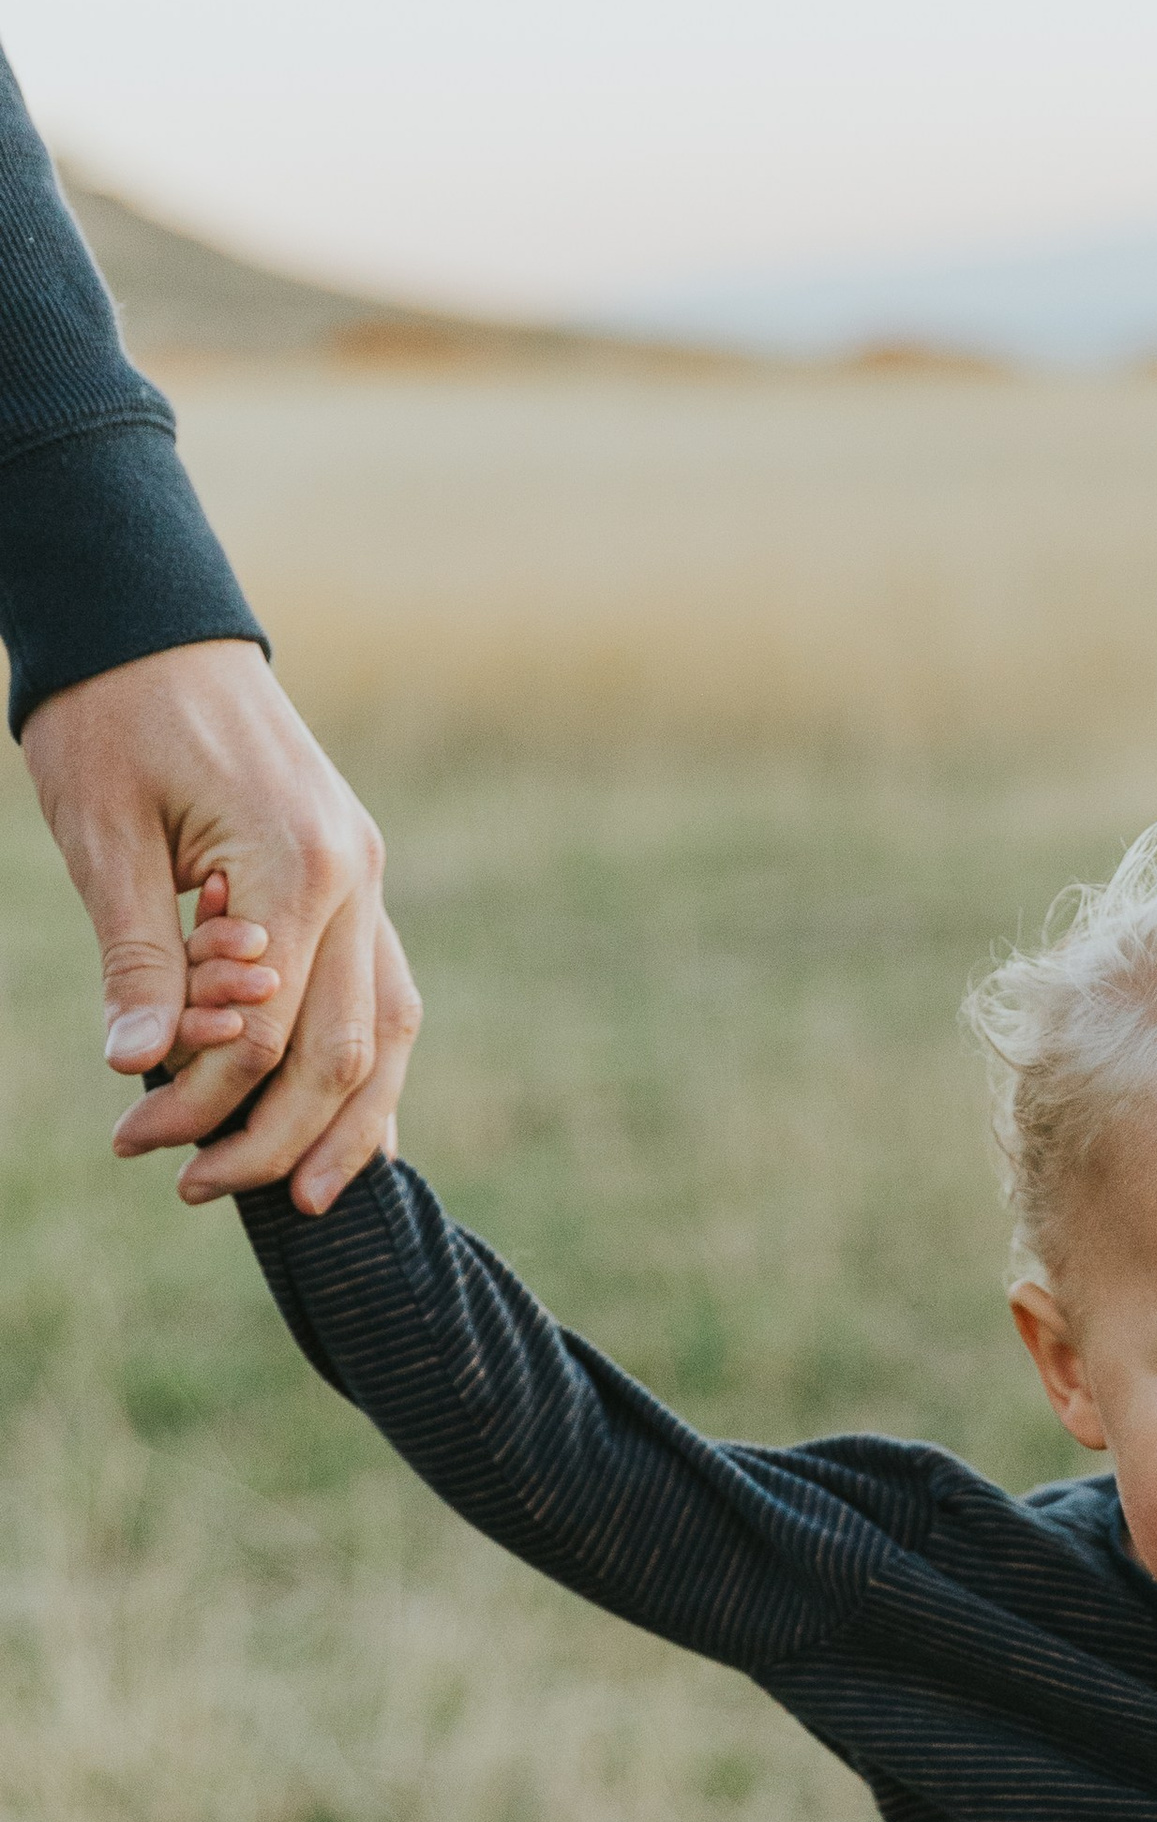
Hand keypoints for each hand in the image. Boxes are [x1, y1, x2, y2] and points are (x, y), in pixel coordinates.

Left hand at [21, 636, 418, 1210]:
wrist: (153, 623)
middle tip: (195, 1189)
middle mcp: (359, 876)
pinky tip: (354, 1126)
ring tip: (305, 1197)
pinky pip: (384, 991)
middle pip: (344, 1049)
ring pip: (388, 1029)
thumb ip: (137, 954)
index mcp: (299, 861)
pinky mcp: (357, 877)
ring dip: (348, 1121)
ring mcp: (369, 876)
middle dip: (275, 1136)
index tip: (129, 1140)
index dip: (203, 1102)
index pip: (269, 1030)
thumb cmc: (112, 716)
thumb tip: (138, 1067)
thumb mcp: (103, 834)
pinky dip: (370, 1066)